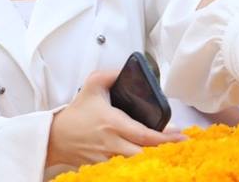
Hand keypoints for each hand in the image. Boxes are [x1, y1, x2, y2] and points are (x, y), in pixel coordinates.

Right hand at [46, 70, 185, 167]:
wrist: (57, 136)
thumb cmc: (77, 113)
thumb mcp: (92, 85)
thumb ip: (111, 74)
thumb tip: (127, 70)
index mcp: (113, 123)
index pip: (144, 134)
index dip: (165, 138)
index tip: (181, 135)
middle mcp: (113, 143)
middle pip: (145, 154)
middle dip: (164, 152)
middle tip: (181, 147)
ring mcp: (109, 158)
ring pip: (137, 164)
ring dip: (153, 159)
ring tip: (170, 154)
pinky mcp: (105, 167)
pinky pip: (126, 168)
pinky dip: (139, 165)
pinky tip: (150, 161)